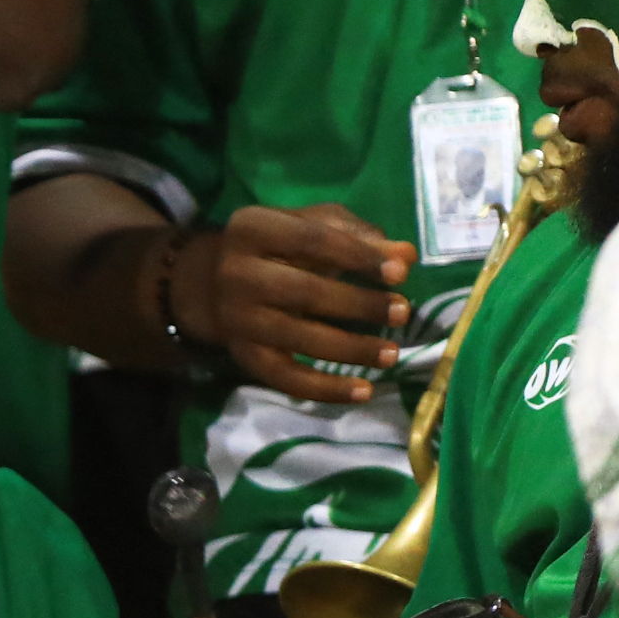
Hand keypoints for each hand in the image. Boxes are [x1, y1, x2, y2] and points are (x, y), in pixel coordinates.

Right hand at [171, 206, 411, 405]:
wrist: (213, 283)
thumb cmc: (280, 248)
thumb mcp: (313, 227)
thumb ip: (359, 236)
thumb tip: (405, 256)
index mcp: (253, 228)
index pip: (311, 239)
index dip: (358, 256)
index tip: (400, 273)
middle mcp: (236, 272)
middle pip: (303, 291)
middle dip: (358, 304)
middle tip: (402, 312)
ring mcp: (236, 317)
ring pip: (297, 337)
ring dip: (350, 348)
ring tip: (391, 354)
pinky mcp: (243, 354)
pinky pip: (284, 377)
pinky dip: (325, 388)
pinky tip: (363, 391)